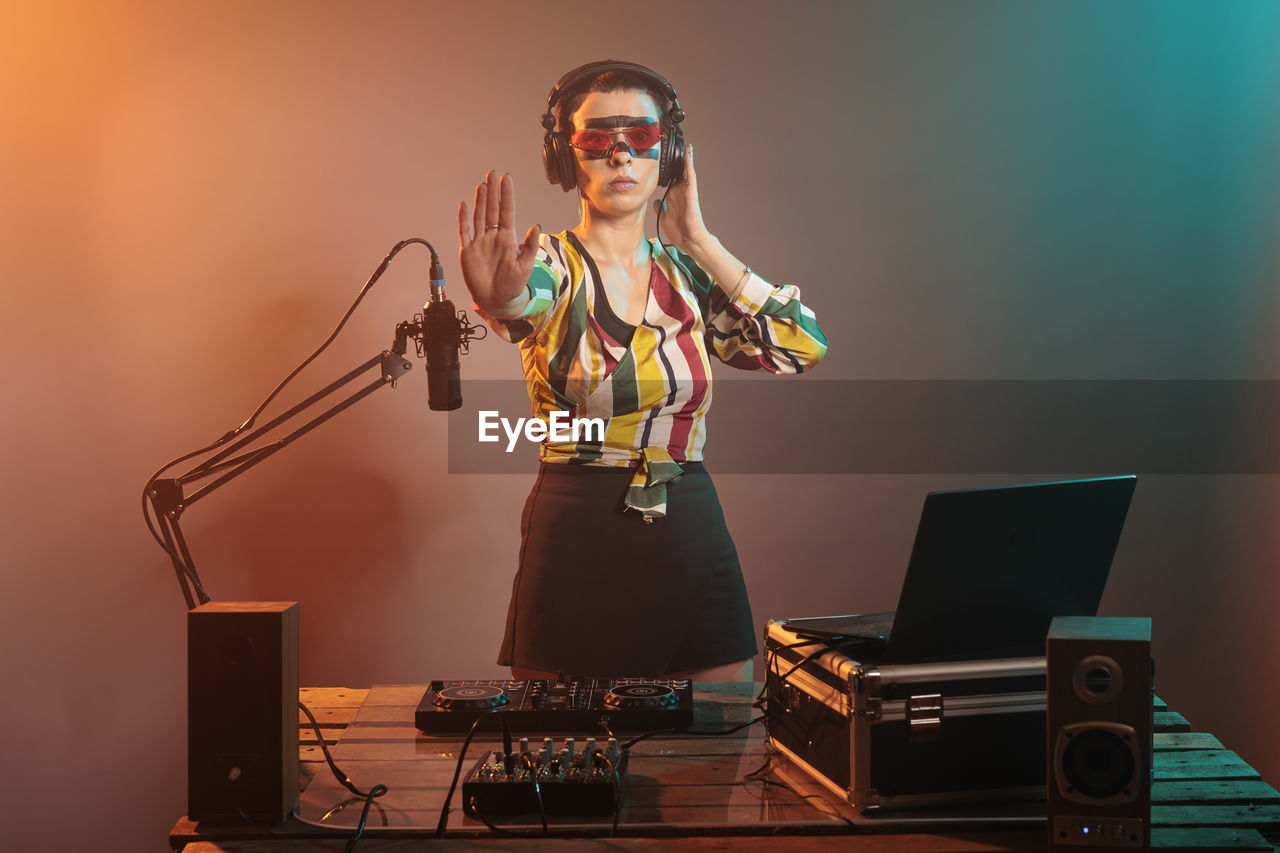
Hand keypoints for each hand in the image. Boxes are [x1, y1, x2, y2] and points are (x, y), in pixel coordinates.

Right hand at [458, 171, 540, 316]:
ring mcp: (480, 242)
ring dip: (480, 201)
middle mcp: (493, 237)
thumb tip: (536, 226)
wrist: (497, 301)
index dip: (506, 195)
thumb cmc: (513, 285)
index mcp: (508, 238)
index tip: (506, 179)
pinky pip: (465, 231)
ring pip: (479, 216)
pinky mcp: (468, 250)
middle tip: (492, 173)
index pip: (507, 211)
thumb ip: (529, 246)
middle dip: (493, 191)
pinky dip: (463, 218)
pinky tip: (464, 205)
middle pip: (492, 209)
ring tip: (482, 185)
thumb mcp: (525, 266)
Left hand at [652, 143, 713, 254]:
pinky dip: (689, 164)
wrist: (689, 239)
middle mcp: (679, 192)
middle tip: (674, 148)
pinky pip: (690, 175)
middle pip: (677, 173)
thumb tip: (655, 201)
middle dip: (676, 162)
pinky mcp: (691, 192)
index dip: (666, 172)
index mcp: (672, 197)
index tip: (661, 161)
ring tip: (687, 147)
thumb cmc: (678, 231)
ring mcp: (685, 191)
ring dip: (686, 159)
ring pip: (685, 171)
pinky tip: (688, 153)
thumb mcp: (663, 217)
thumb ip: (659, 207)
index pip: (669, 181)